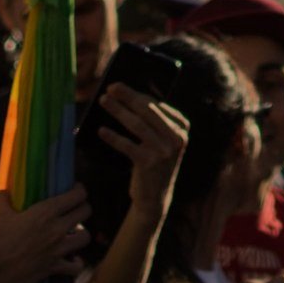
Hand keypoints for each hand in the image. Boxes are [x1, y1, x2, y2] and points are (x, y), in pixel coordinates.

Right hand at [0, 186, 88, 282]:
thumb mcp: (0, 217)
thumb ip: (4, 201)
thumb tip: (3, 191)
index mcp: (45, 212)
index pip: (76, 195)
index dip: (79, 190)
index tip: (76, 189)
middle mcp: (57, 228)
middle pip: (86, 212)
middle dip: (83, 208)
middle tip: (76, 210)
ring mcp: (58, 249)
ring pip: (86, 237)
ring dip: (82, 234)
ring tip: (74, 234)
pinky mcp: (56, 267)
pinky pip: (77, 266)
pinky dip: (77, 264)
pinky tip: (72, 260)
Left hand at [93, 83, 189, 210]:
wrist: (155, 196)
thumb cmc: (154, 162)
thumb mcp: (161, 141)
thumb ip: (153, 121)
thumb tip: (127, 97)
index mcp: (182, 127)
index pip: (156, 104)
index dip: (135, 93)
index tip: (118, 86)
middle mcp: (176, 138)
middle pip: (147, 111)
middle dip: (127, 96)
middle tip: (110, 88)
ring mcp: (164, 151)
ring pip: (137, 125)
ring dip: (118, 111)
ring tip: (104, 101)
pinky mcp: (149, 163)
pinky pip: (127, 145)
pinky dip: (113, 137)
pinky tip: (101, 130)